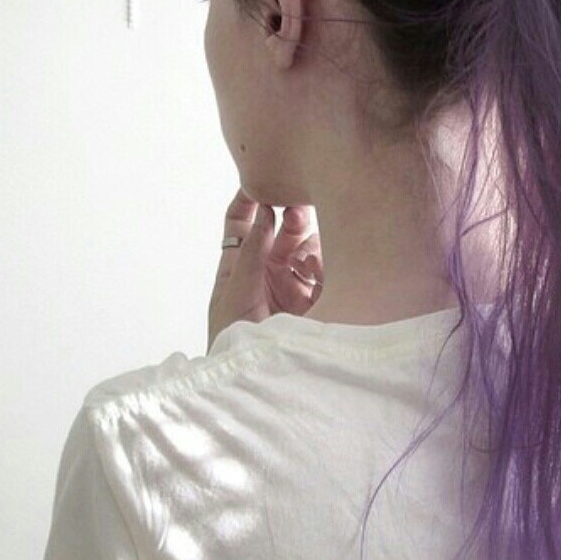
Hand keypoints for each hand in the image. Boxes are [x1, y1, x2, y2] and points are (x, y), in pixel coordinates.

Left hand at [207, 187, 323, 351]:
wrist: (257, 379)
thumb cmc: (233, 343)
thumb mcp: (234, 296)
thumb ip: (251, 255)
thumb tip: (265, 215)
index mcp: (239, 266)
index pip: (242, 223)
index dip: (250, 200)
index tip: (261, 180)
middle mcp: (268, 271)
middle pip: (282, 229)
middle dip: (291, 216)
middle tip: (299, 209)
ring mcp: (295, 284)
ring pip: (309, 246)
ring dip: (309, 246)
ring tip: (305, 262)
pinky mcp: (319, 300)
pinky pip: (327, 270)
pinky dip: (324, 267)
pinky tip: (316, 277)